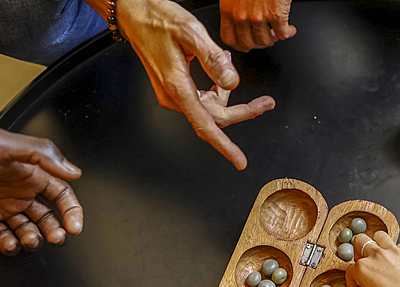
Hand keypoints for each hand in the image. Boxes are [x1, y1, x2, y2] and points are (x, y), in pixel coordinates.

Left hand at [0, 78, 83, 254]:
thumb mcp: (2, 142)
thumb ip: (40, 154)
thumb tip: (72, 171)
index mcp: (26, 170)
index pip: (61, 193)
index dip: (71, 210)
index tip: (74, 225)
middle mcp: (16, 188)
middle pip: (47, 215)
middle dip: (56, 228)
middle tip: (56, 236)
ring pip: (27, 228)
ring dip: (34, 237)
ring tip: (31, 240)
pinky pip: (1, 235)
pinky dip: (9, 244)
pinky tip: (9, 243)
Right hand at [112, 0, 274, 168]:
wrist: (134, 14)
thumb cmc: (157, 20)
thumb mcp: (191, 33)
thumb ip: (214, 59)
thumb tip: (231, 82)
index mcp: (178, 87)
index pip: (206, 126)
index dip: (225, 146)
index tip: (239, 160)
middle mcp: (173, 96)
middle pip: (214, 118)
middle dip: (241, 111)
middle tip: (265, 103)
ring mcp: (172, 94)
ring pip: (209, 109)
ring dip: (226, 95)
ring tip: (227, 61)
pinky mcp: (174, 89)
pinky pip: (201, 99)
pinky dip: (214, 88)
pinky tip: (217, 67)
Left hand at [220, 0, 295, 50]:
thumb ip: (236, 6)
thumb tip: (242, 21)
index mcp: (228, 9)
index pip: (229, 38)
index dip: (239, 45)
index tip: (246, 45)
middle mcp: (241, 15)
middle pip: (248, 43)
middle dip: (258, 43)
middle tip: (266, 38)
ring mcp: (258, 17)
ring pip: (265, 41)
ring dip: (274, 38)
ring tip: (279, 32)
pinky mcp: (276, 15)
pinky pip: (282, 34)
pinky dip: (288, 33)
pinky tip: (290, 29)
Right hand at [344, 232, 399, 286]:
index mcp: (363, 269)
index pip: (350, 272)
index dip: (352, 286)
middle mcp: (377, 256)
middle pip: (360, 242)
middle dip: (358, 253)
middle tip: (363, 267)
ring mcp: (394, 252)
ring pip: (379, 236)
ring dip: (376, 244)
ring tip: (377, 257)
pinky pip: (399, 245)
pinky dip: (395, 251)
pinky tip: (396, 263)